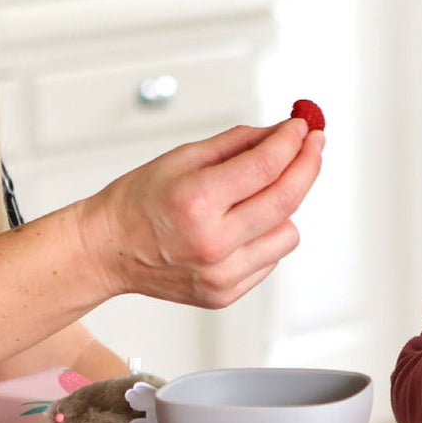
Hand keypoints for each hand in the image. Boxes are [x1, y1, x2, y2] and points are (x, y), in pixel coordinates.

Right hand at [82, 119, 323, 308]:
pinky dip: (266, 236)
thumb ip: (237, 144)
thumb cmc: (138, 202)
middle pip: (286, 200)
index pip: (265, 166)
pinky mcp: (225, 294)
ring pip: (288, 233)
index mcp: (196, 201)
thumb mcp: (182, 157)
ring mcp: (220, 274)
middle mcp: (211, 242)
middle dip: (307, 165)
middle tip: (313, 145)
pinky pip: (270, 259)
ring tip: (257, 196)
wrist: (108, 250)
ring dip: (284, 207)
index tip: (303, 127)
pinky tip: (241, 226)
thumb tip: (281, 133)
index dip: (292, 142)